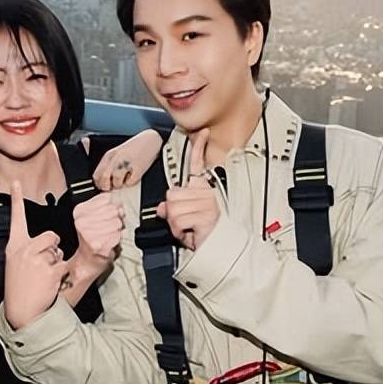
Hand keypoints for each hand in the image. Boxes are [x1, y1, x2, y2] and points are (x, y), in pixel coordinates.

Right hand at [3, 181, 68, 328]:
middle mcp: (24, 249)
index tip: (16, 182)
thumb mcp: (15, 264)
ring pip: (58, 251)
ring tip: (44, 278)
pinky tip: (50, 285)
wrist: (21, 312)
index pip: (16, 218)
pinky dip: (62, 275)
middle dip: (53, 248)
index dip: (17, 198)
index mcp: (14, 246)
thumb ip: (27, 249)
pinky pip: (64, 265)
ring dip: (57, 263)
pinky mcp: (49, 270)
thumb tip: (49, 243)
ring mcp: (36, 259)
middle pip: (50, 236)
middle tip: (43, 267)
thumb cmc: (19, 288)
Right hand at [69, 192, 123, 285]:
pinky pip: (118, 236)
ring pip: (117, 222)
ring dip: (117, 230)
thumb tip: (119, 203)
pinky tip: (109, 243)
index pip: (106, 198)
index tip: (110, 214)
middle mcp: (82, 222)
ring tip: (109, 236)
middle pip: (114, 209)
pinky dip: (117, 240)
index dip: (113, 206)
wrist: (86, 262)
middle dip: (117, 218)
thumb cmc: (91, 240)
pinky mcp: (99, 245)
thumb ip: (104, 206)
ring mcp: (90, 234)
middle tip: (111, 227)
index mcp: (79, 211)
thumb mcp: (92, 217)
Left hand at [93, 129, 163, 190]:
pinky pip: (130, 183)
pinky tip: (133, 175)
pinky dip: (131, 182)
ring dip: (120, 184)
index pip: (96, 175)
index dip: (100, 183)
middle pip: (104, 179)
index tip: (105, 185)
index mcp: (109, 156)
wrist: (151, 140)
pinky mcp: (138, 168)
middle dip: (108, 186)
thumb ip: (108, 166)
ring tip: (125, 178)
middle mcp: (116, 159)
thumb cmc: (134, 149)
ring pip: (116, 182)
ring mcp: (127, 163)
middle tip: (114, 185)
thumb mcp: (116, 153)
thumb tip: (103, 182)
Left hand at [156, 128, 220, 250]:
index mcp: (202, 191)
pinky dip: (180, 232)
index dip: (198, 147)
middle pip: (171, 195)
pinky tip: (192, 233)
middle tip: (186, 223)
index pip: (198, 165)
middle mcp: (205, 194)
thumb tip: (162, 207)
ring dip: (176, 224)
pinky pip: (177, 221)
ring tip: (189, 229)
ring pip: (172, 209)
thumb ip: (173, 209)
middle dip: (172, 212)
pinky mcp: (204, 215)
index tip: (202, 133)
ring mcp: (206, 204)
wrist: (220, 249)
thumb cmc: (205, 236)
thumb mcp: (185, 220)